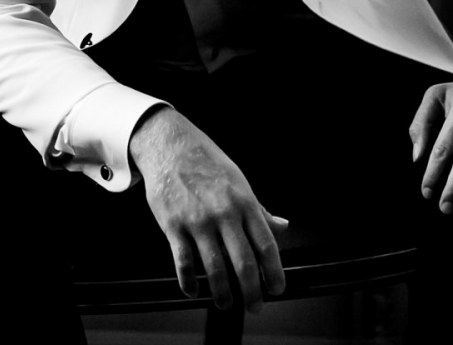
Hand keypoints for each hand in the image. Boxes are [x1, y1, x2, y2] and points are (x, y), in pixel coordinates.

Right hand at [129, 106, 288, 310]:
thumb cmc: (208, 163)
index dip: (274, 271)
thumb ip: (260, 209)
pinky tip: (194, 290)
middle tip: (255, 307)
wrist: (170, 145)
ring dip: (222, 292)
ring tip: (226, 304)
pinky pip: (183, 262)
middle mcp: (224, 213)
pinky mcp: (173, 226)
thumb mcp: (240, 182)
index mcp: (244, 202)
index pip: (265, 244)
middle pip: (243, 262)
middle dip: (252, 290)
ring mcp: (198, 221)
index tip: (278, 288)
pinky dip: (189, 282)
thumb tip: (282, 225)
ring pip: (214, 268)